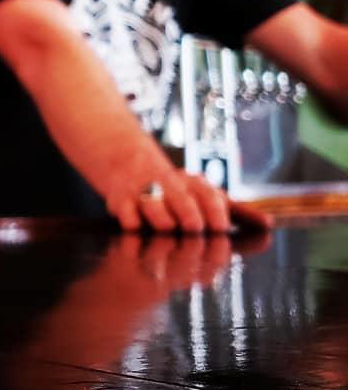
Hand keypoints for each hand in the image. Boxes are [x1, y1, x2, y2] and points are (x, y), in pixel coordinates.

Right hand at [104, 169, 271, 233]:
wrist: (125, 160)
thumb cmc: (173, 186)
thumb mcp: (203, 192)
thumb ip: (236, 210)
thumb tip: (269, 224)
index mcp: (192, 183)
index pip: (208, 195)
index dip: (215, 211)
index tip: (220, 228)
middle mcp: (168, 186)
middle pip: (182, 202)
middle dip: (189, 216)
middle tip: (194, 229)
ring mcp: (142, 193)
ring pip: (154, 209)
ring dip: (161, 220)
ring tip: (166, 229)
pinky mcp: (119, 201)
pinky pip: (126, 214)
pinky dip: (131, 221)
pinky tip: (136, 227)